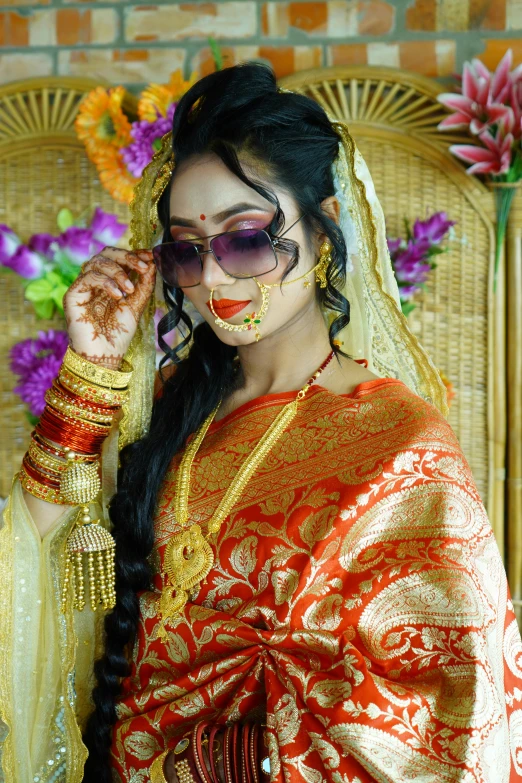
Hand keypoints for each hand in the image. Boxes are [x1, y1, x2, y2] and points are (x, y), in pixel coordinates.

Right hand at [63, 247, 154, 368]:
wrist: (104, 356)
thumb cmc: (118, 334)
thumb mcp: (136, 306)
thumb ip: (143, 285)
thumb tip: (152, 263)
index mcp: (109, 281)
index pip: (118, 258)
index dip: (134, 254)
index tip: (151, 256)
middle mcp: (94, 281)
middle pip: (106, 253)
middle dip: (127, 256)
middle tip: (142, 267)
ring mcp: (83, 286)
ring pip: (97, 261)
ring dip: (118, 271)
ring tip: (129, 290)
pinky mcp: (73, 294)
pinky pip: (88, 276)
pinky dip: (106, 282)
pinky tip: (118, 296)